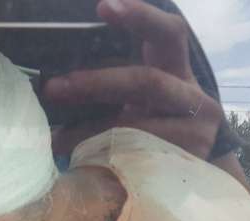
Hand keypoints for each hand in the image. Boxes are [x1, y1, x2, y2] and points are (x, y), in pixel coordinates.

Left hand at [46, 0, 222, 160]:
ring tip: (56, 138)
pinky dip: (103, 156)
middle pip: (146, 81)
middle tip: (53, 87)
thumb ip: (117, 84)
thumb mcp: (143, 100)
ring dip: (89, 130)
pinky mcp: (185, 163)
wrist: (192, 174)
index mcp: (178, 70)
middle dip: (96, 83)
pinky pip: (136, 157)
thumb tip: (57, 84)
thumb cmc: (155, 126)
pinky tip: (79, 159)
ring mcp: (196, 133)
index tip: (104, 7)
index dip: (140, 18)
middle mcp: (193, 97)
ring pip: (136, 126)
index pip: (168, 33)